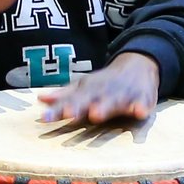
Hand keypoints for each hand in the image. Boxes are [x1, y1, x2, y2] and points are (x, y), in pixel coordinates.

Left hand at [39, 52, 160, 123]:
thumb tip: (40, 99)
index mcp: (88, 91)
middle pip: (90, 100)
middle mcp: (103, 92)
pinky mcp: (142, 98)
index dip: (58, 109)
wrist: (139, 65)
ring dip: (106, 107)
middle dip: (80, 106)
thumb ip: (65, 96)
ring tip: (96, 114)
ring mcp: (123, 95)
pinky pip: (142, 103)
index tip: (45, 118)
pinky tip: (140, 112)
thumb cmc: (106, 83)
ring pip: (114, 101)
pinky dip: (141, 107)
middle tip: (70, 114)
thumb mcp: (85, 86)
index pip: (70, 100)